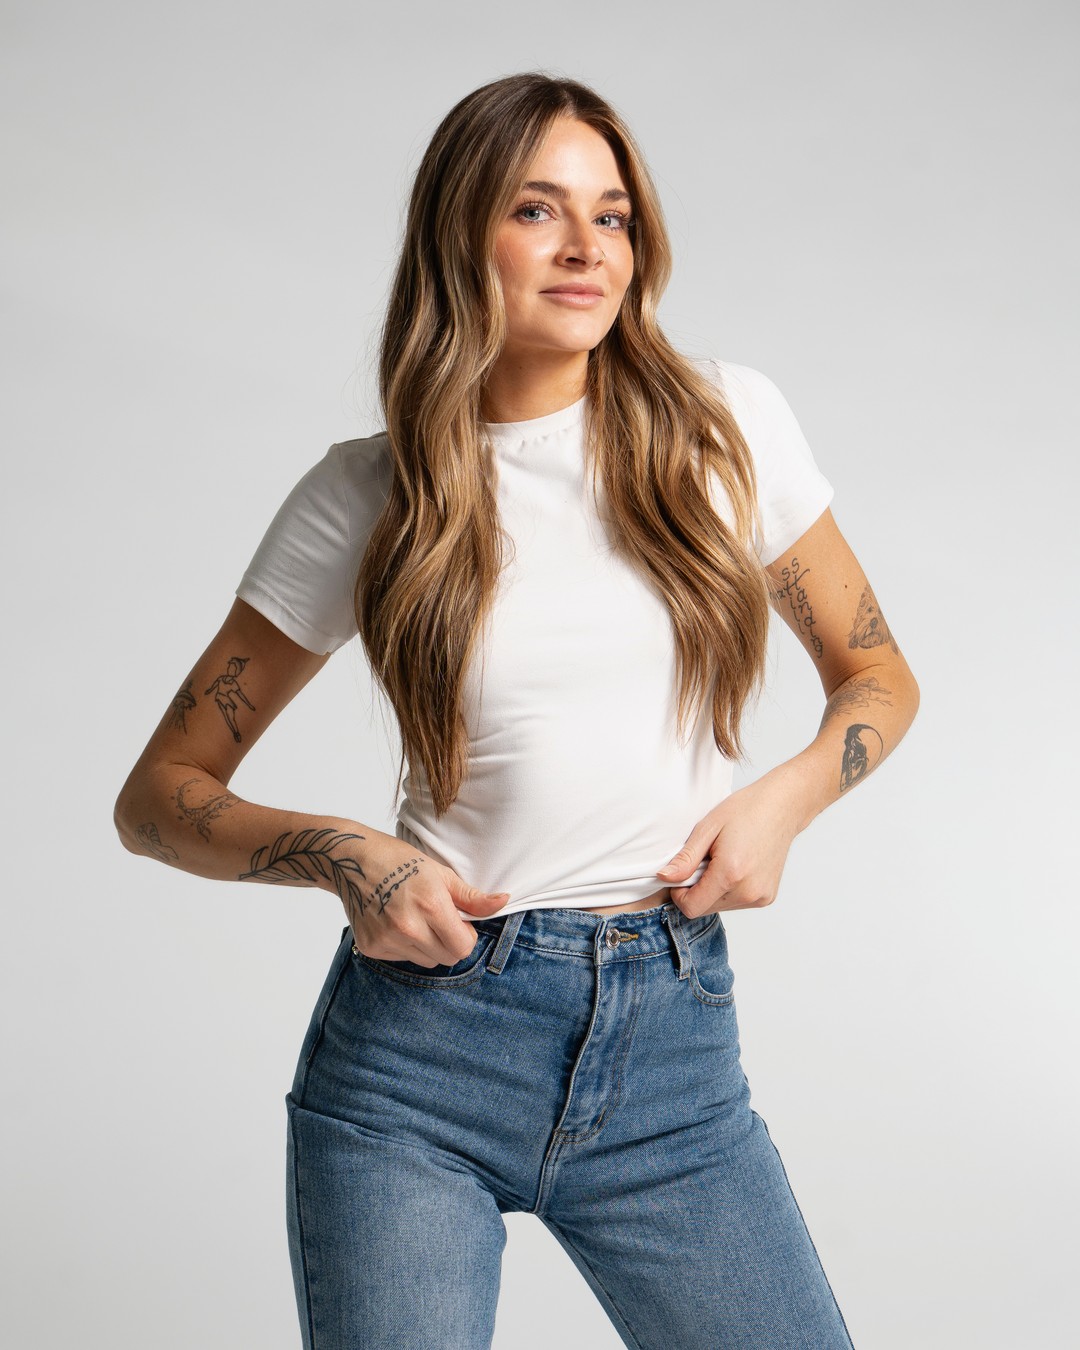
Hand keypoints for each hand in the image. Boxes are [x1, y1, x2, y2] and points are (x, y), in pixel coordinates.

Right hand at [342, 829, 509, 966]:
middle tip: (438, 919)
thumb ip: (472, 896)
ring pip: (425, 961)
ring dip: (428, 946)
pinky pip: (401, 959)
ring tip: (415, 918)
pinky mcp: (371, 947)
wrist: (352, 860)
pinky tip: (395, 922)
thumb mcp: (441, 873)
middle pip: (447, 958)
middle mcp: (408, 927)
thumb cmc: (400, 861)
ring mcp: (387, 939)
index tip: (458, 922)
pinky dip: (405, 946)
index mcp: (431, 906)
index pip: (463, 948)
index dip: (466, 936)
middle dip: (449, 943)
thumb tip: (504, 901)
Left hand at [656, 769, 803, 916]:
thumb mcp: (707, 828)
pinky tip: (736, 867)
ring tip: (723, 861)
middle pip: (704, 909)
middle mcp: (748, 891)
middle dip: (696, 890)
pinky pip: (736, 903)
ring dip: (712, 890)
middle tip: (705, 861)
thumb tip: (664, 877)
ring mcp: (760, 897)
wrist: (782, 806)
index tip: (682, 875)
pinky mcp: (767, 897)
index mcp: (730, 873)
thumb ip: (685, 858)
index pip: (691, 907)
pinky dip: (728, 890)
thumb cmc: (745, 810)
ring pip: (719, 907)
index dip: (679, 894)